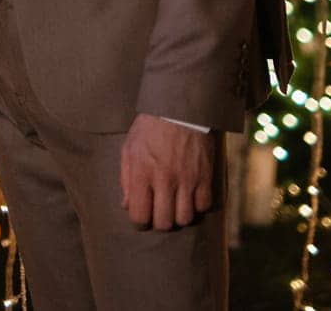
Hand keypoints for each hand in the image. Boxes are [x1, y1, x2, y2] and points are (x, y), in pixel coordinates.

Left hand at [119, 113, 214, 229]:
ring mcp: (187, 178)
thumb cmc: (150, 129)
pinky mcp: (205, 175)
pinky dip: (197, 205)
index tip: (142, 216)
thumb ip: (126, 179)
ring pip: (185, 218)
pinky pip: (203, 205)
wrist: (179, 108)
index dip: (139, 222)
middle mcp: (164, 178)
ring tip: (175, 204)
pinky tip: (191, 196)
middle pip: (164, 222)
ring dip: (179, 215)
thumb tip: (126, 206)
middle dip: (160, 222)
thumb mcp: (129, 148)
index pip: (140, 215)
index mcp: (142, 172)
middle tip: (159, 212)